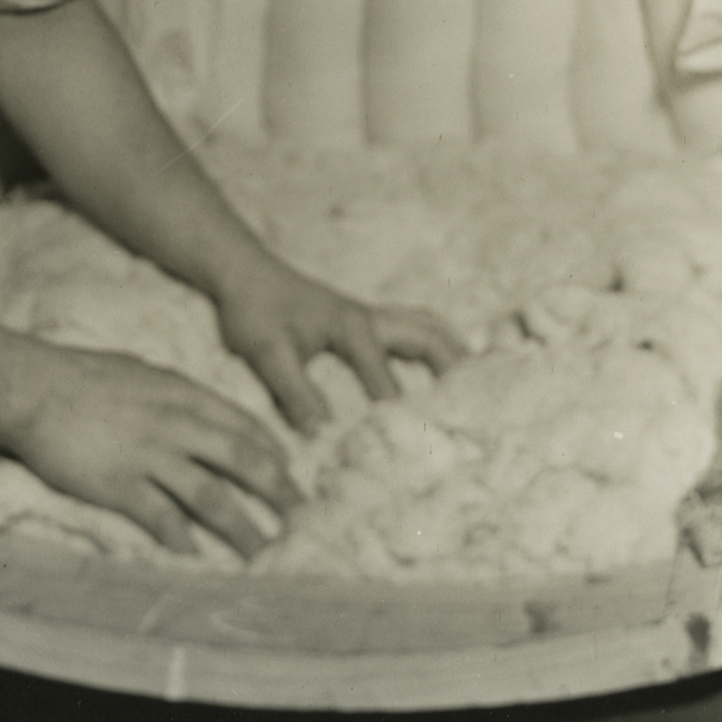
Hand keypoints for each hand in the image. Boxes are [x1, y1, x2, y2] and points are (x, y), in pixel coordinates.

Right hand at [10, 342, 302, 558]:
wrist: (33, 387)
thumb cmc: (82, 375)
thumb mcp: (141, 371)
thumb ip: (172, 393)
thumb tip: (193, 407)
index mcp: (182, 394)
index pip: (243, 424)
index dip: (272, 451)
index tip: (290, 472)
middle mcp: (175, 425)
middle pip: (241, 461)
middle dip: (275, 490)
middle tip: (297, 514)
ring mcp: (149, 456)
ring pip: (211, 496)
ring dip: (240, 526)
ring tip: (260, 548)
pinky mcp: (120, 485)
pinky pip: (161, 518)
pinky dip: (182, 538)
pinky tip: (195, 553)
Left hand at [213, 251, 464, 434]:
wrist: (240, 271)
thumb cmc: (253, 310)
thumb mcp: (266, 352)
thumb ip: (295, 392)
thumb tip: (325, 437)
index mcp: (352, 327)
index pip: (387, 380)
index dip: (401, 416)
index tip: (420, 450)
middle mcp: (370, 317)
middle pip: (431, 338)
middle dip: (457, 371)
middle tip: (481, 407)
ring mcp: (369, 314)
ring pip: (427, 327)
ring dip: (452, 353)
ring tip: (475, 389)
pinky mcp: (361, 317)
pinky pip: (411, 327)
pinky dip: (433, 343)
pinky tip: (437, 369)